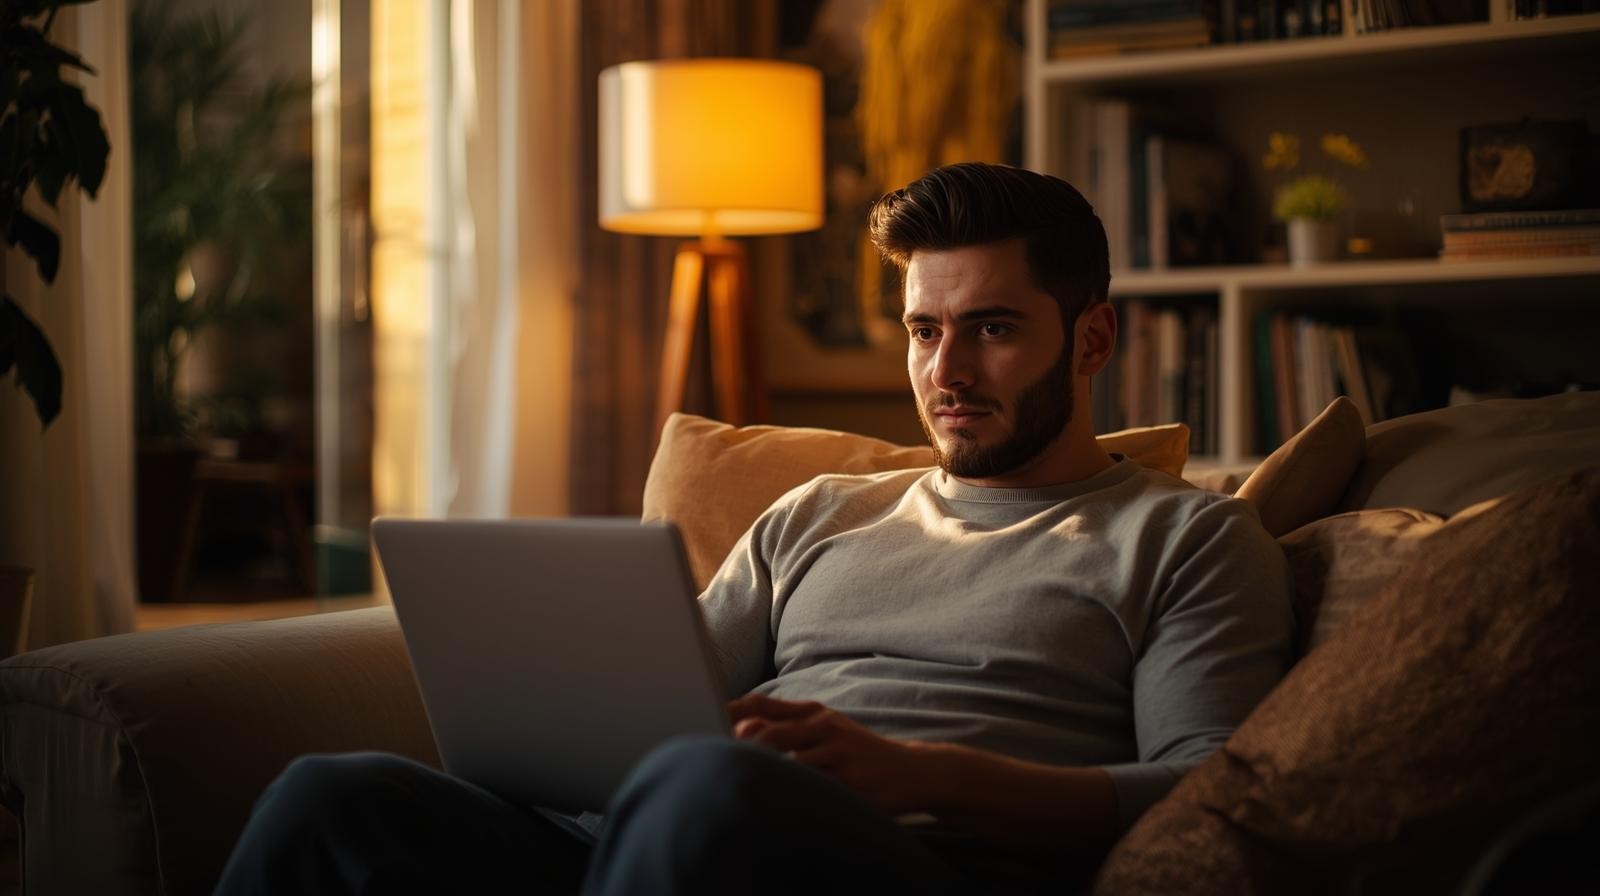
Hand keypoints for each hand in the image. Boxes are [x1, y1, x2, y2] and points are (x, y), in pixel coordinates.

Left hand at [726, 693, 939, 813]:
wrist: (911, 771)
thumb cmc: (857, 753)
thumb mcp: (827, 729)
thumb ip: (788, 725)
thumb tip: (739, 724)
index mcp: (814, 713)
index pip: (764, 705)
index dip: (732, 712)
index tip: (705, 719)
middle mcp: (824, 726)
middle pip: (772, 730)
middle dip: (742, 743)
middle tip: (715, 753)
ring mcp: (838, 752)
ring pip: (791, 758)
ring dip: (763, 767)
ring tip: (739, 776)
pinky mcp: (850, 779)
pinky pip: (815, 785)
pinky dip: (792, 790)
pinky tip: (775, 798)